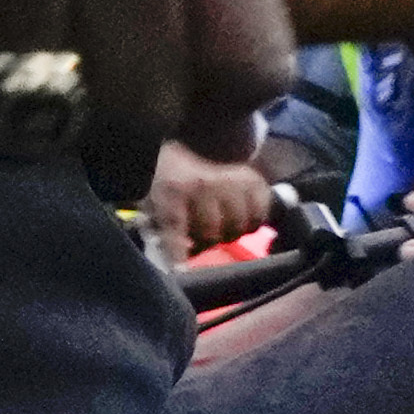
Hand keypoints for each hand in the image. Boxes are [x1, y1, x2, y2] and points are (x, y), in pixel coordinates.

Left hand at [141, 139, 274, 260]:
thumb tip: (162, 258)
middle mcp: (205, 185)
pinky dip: (252, 220)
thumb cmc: (170, 175)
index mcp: (174, 188)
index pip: (175, 228)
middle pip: (212, 233)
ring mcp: (234, 182)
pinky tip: (241, 216)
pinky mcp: (255, 182)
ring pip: (239, 227)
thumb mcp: (153, 196)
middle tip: (198, 235)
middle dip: (204, 239)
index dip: (177, 253)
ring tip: (220, 224)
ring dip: (229, 231)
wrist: (196, 141)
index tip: (179, 272)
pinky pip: (260, 215)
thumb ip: (156, 225)